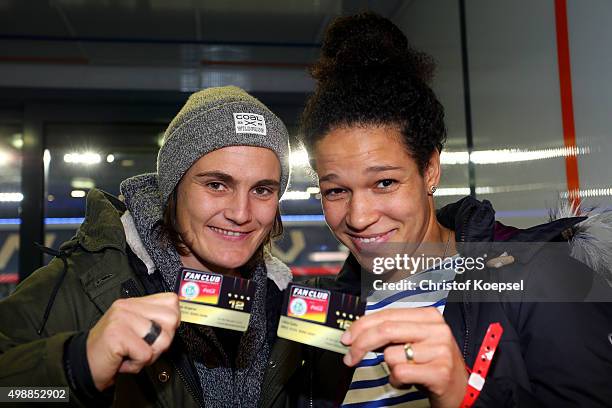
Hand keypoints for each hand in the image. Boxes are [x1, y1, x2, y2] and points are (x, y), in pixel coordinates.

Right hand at [86, 293, 180, 390]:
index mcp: (133, 302)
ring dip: (149, 355)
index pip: (171, 300)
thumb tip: (177, 319)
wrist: (83, 365)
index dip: (172, 320)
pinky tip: (124, 361)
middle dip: (163, 341)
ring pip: (161, 339)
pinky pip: (146, 354)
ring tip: (132, 354)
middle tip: (143, 347)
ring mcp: (121, 319)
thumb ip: (153, 320)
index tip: (159, 332)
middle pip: (171, 319)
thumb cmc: (112, 350)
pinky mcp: (117, 335)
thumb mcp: (134, 328)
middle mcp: (127, 306)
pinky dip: (137, 364)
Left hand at [341, 307, 467, 407]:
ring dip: (389, 368)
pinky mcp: (440, 371)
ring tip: (404, 373)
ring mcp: (440, 350)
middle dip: (360, 344)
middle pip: (385, 331)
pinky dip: (397, 381)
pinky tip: (408, 382)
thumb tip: (357, 332)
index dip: (362, 325)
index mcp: (428, 316)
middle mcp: (437, 329)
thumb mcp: (416, 340)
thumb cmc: (432, 363)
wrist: (461, 390)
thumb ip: (393, 331)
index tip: (347, 337)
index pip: (387, 315)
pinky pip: (401, 373)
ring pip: (391, 355)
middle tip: (349, 357)